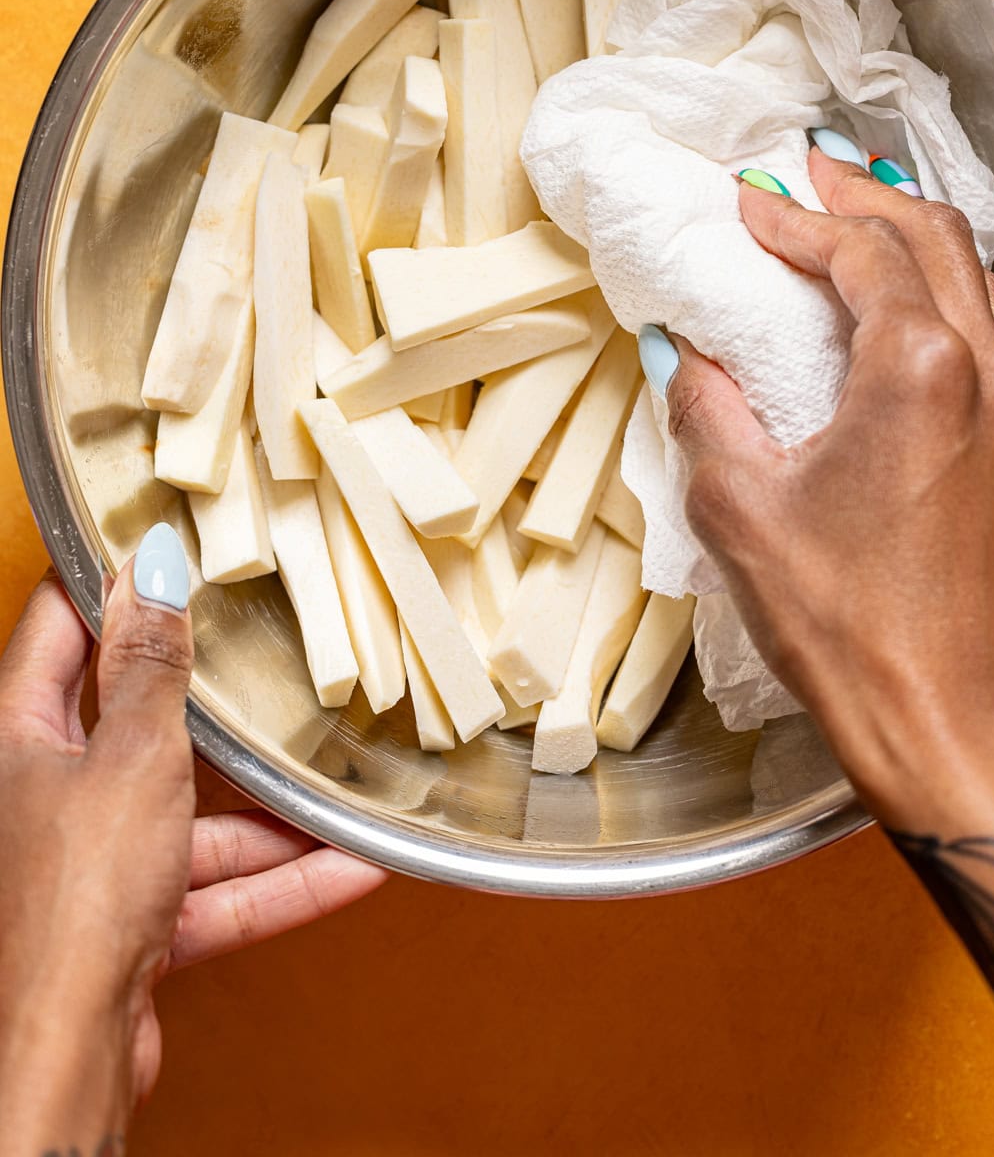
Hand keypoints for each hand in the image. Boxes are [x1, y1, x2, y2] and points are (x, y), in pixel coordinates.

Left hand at [0, 535, 383, 1154]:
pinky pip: (215, 889)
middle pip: (138, 725)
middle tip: (260, 658)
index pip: (62, 630)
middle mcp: (47, 793)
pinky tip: (347, 867)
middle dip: (213, 709)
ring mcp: (88, 864)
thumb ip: (153, 665)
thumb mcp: (134, 755)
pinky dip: (276, 882)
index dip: (110, 586)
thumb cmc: (72, 903)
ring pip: (190, 817)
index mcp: (20, 735)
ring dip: (266, 814)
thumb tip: (154, 568)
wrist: (64, 1054)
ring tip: (337, 787)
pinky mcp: (128, 926)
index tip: (165, 552)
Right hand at [659, 146, 993, 823]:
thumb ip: (705, 408)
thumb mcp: (739, 507)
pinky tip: (903, 317)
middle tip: (810, 174)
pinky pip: (992, 340)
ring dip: (913, 239)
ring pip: (976, 281)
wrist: (942, 719)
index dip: (797, 217)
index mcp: (916, 371)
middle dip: (866, 196)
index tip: (750, 204)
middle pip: (935, 237)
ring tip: (858, 223)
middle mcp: (982, 375)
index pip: (859, 251)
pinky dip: (944, 299)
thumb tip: (683, 354)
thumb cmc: (849, 626)